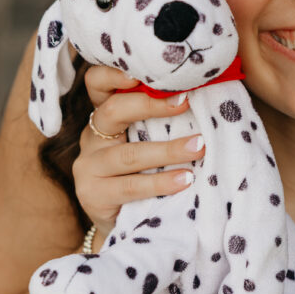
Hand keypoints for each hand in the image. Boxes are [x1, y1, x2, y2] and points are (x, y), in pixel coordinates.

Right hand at [73, 65, 205, 236]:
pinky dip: (161, 183)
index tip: (145, 71)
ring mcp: (89, 167)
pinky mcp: (93, 195)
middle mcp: (92, 137)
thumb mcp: (147, 142)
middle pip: (113, 112)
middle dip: (151, 105)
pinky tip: (185, 180)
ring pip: (129, 154)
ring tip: (198, 147)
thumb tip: (205, 96)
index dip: (114, 73)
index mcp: (104, 117)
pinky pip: (131, 186)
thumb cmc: (143, 173)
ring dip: (168, 150)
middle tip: (185, 103)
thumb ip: (162, 121)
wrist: (122, 222)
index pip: (97, 84)